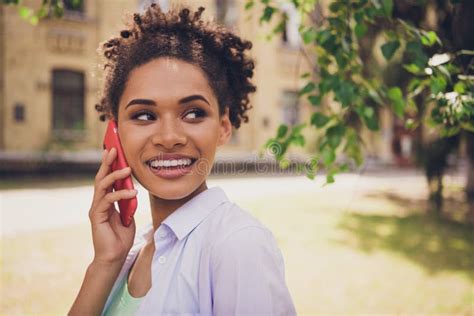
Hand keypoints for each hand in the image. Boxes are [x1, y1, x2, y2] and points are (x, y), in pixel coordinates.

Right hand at [89, 148, 136, 264]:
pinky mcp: (96, 216)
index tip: (115, 150)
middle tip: (114, 149)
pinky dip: (121, 194)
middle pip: (101, 177)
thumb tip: (133, 189)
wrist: (114, 257)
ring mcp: (96, 208)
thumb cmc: (121, 237)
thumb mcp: (128, 215)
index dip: (110, 164)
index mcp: (106, 200)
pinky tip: (133, 193)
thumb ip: (128, 202)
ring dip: (115, 175)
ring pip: (102, 185)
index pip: (107, 178)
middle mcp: (99, 202)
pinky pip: (108, 200)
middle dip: (107, 162)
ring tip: (127, 168)